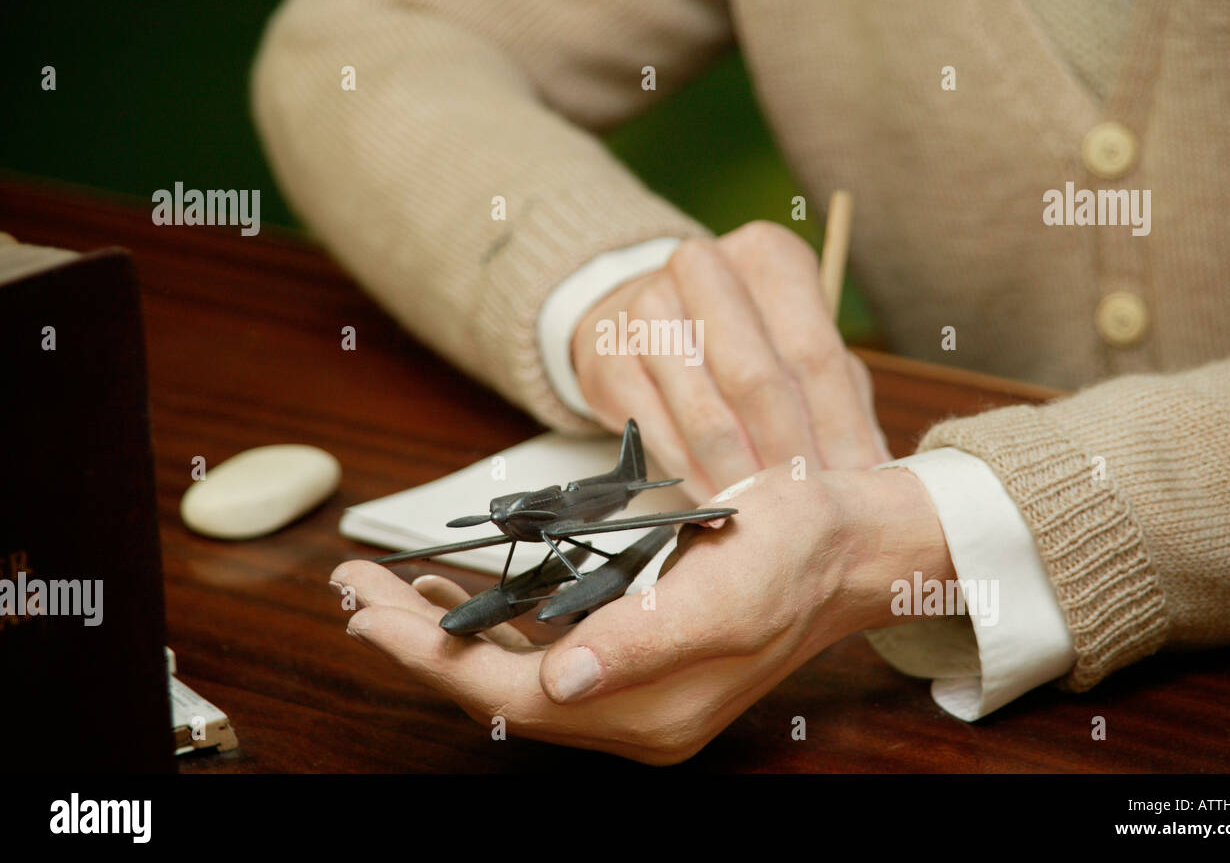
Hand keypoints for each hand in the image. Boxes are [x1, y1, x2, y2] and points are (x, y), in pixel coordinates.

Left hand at [330, 466, 950, 764]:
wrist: (847, 543)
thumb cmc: (794, 552)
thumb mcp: (729, 591)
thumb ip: (644, 642)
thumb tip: (560, 682)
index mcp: (650, 710)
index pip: (510, 697)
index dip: (430, 658)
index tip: (366, 613)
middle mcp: (633, 715)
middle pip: (499, 690)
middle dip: (419, 645)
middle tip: (353, 591)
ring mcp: (634, 693)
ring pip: (514, 675)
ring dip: (448, 637)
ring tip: (389, 594)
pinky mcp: (637, 662)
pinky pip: (544, 655)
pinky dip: (496, 627)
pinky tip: (466, 598)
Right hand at [571, 222, 890, 501]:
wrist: (636, 315)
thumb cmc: (738, 335)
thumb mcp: (796, 342)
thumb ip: (839, 395)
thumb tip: (879, 469)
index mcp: (768, 256)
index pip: (813, 352)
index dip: (839, 426)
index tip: (860, 481)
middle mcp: (703, 268)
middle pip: (757, 380)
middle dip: (790, 455)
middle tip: (814, 508)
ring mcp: (647, 310)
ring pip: (706, 415)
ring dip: (743, 477)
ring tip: (774, 517)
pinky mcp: (609, 359)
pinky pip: (661, 436)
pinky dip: (696, 479)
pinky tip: (724, 505)